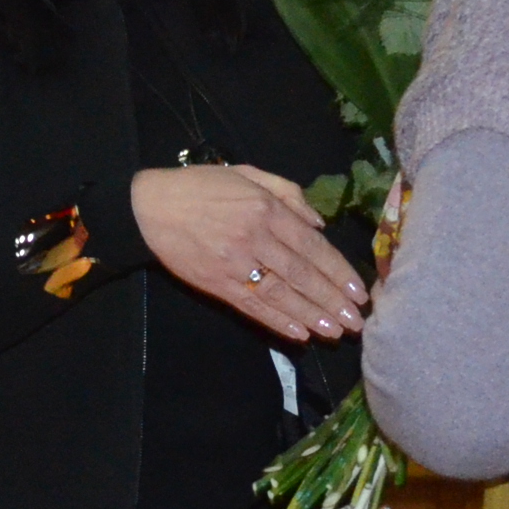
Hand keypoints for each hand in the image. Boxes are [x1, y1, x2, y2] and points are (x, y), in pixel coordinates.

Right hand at [129, 164, 369, 341]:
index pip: (311, 246)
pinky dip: (277, 321)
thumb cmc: (201, 186)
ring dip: (311, 315)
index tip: (359, 292)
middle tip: (357, 321)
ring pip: (280, 294)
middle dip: (332, 300)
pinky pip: (252, 306)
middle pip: (301, 274)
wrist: (148, 207)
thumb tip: (318, 224)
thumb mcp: (248, 175)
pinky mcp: (216, 284)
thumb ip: (287, 193)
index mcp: (265, 208)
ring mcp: (234, 264)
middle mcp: (254, 238)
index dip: (338, 271)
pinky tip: (299, 334)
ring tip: (336, 332)